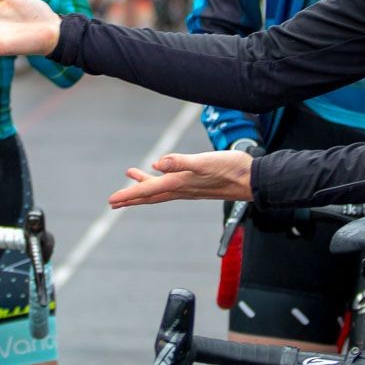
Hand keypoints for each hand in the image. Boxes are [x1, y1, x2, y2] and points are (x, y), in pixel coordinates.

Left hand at [108, 150, 253, 208]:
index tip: (111, 201)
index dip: (128, 194)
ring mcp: (189, 188)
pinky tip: (160, 171)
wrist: (253, 179)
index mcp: (179, 184)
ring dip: (143, 186)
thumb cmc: (231, 169)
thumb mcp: (204, 162)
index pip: (148, 191)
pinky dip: (160, 180)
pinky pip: (171, 186)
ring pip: (160, 190)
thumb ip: (181, 162)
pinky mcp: (197, 184)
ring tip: (130, 177)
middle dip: (130, 197)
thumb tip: (157, 163)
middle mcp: (182, 189)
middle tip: (113, 202)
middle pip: (149, 196)